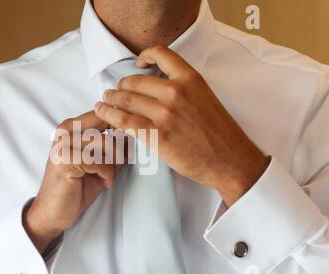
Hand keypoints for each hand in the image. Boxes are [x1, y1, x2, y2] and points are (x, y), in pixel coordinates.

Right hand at [23, 111, 124, 253]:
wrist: (53, 212)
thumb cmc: (76, 188)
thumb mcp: (100, 164)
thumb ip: (113, 148)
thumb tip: (132, 136)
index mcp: (71, 128)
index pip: (101, 113)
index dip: (120, 123)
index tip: (128, 142)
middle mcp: (65, 133)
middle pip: (105, 123)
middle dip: (119, 144)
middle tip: (120, 162)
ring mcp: (63, 146)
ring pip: (103, 142)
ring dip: (114, 161)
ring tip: (110, 175)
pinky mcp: (65, 161)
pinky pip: (98, 160)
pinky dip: (108, 173)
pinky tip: (105, 183)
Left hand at [94, 45, 269, 206]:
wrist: (230, 159)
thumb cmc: (219, 132)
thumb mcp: (204, 98)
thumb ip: (182, 89)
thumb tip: (155, 89)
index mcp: (190, 79)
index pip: (160, 53)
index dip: (144, 55)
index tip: (137, 64)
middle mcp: (176, 92)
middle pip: (135, 81)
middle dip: (120, 87)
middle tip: (113, 93)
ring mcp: (165, 114)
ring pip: (126, 100)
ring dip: (111, 101)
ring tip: (104, 102)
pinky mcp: (157, 135)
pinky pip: (125, 122)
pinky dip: (110, 116)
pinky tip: (104, 114)